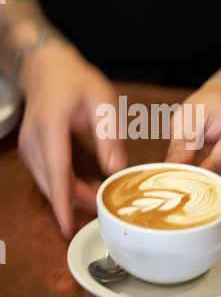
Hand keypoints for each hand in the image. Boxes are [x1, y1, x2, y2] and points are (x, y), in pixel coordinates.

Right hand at [18, 40, 126, 238]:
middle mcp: (33, 141)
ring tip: (100, 195)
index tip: (68, 227)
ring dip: (72, 195)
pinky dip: (64, 187)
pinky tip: (84, 186)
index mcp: (51, 126)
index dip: (63, 202)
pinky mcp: (31, 151)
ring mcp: (28, 147)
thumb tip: (115, 170)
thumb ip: (109, 136)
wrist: (47, 68)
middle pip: (53, 184)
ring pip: (49, 184)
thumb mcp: (103, 101)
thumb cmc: (77, 81)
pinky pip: (47, 177)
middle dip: (77, 202)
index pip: (57, 172)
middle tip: (106, 206)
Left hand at [165, 81, 220, 197]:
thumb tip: (171, 169)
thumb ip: (181, 144)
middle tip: (177, 191)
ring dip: (212, 192)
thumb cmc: (208, 105)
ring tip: (190, 185)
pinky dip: (220, 191)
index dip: (198, 177)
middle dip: (203, 188)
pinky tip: (205, 183)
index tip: (176, 188)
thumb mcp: (189, 116)